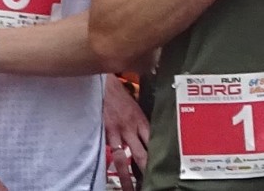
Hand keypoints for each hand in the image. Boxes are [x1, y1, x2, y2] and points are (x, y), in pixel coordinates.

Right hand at [103, 74, 148, 190]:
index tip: (162, 168)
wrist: (101, 82)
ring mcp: (115, 132)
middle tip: (149, 184)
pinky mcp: (101, 133)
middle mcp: (130, 128)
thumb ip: (139, 121)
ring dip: (126, 175)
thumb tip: (145, 134)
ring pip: (122, 159)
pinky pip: (106, 152)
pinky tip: (108, 174)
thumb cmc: (117, 93)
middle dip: (145, 170)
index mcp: (141, 120)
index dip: (157, 156)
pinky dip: (108, 164)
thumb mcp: (134, 105)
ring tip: (129, 188)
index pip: (152, 142)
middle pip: (140, 154)